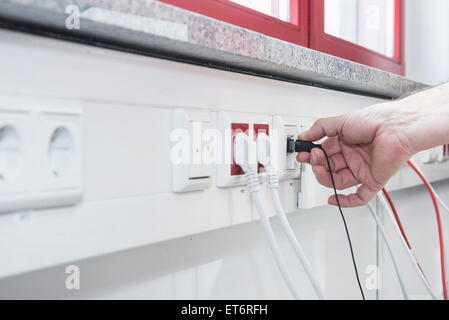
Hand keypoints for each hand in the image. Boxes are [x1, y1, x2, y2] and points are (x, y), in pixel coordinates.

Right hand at [297, 101, 414, 207]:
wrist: (396, 128)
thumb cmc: (375, 121)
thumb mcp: (340, 121)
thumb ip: (319, 128)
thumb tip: (304, 136)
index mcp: (345, 143)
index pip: (323, 153)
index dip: (312, 155)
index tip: (303, 153)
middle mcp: (353, 157)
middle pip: (328, 168)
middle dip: (317, 165)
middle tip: (313, 158)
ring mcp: (362, 169)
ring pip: (338, 182)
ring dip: (325, 178)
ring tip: (319, 169)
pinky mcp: (372, 181)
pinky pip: (358, 197)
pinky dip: (346, 201)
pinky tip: (334, 199)